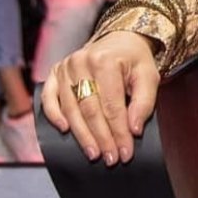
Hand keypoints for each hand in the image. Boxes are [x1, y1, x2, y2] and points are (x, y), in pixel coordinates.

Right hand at [40, 32, 159, 165]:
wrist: (120, 39)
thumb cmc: (134, 60)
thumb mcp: (148, 75)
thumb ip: (144, 102)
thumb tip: (133, 130)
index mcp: (106, 60)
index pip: (112, 105)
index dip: (118, 132)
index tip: (125, 152)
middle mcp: (82, 62)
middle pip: (90, 110)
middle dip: (101, 138)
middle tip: (110, 158)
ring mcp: (66, 67)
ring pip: (71, 109)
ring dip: (82, 135)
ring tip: (94, 154)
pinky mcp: (55, 72)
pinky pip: (49, 98)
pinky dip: (54, 116)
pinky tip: (64, 131)